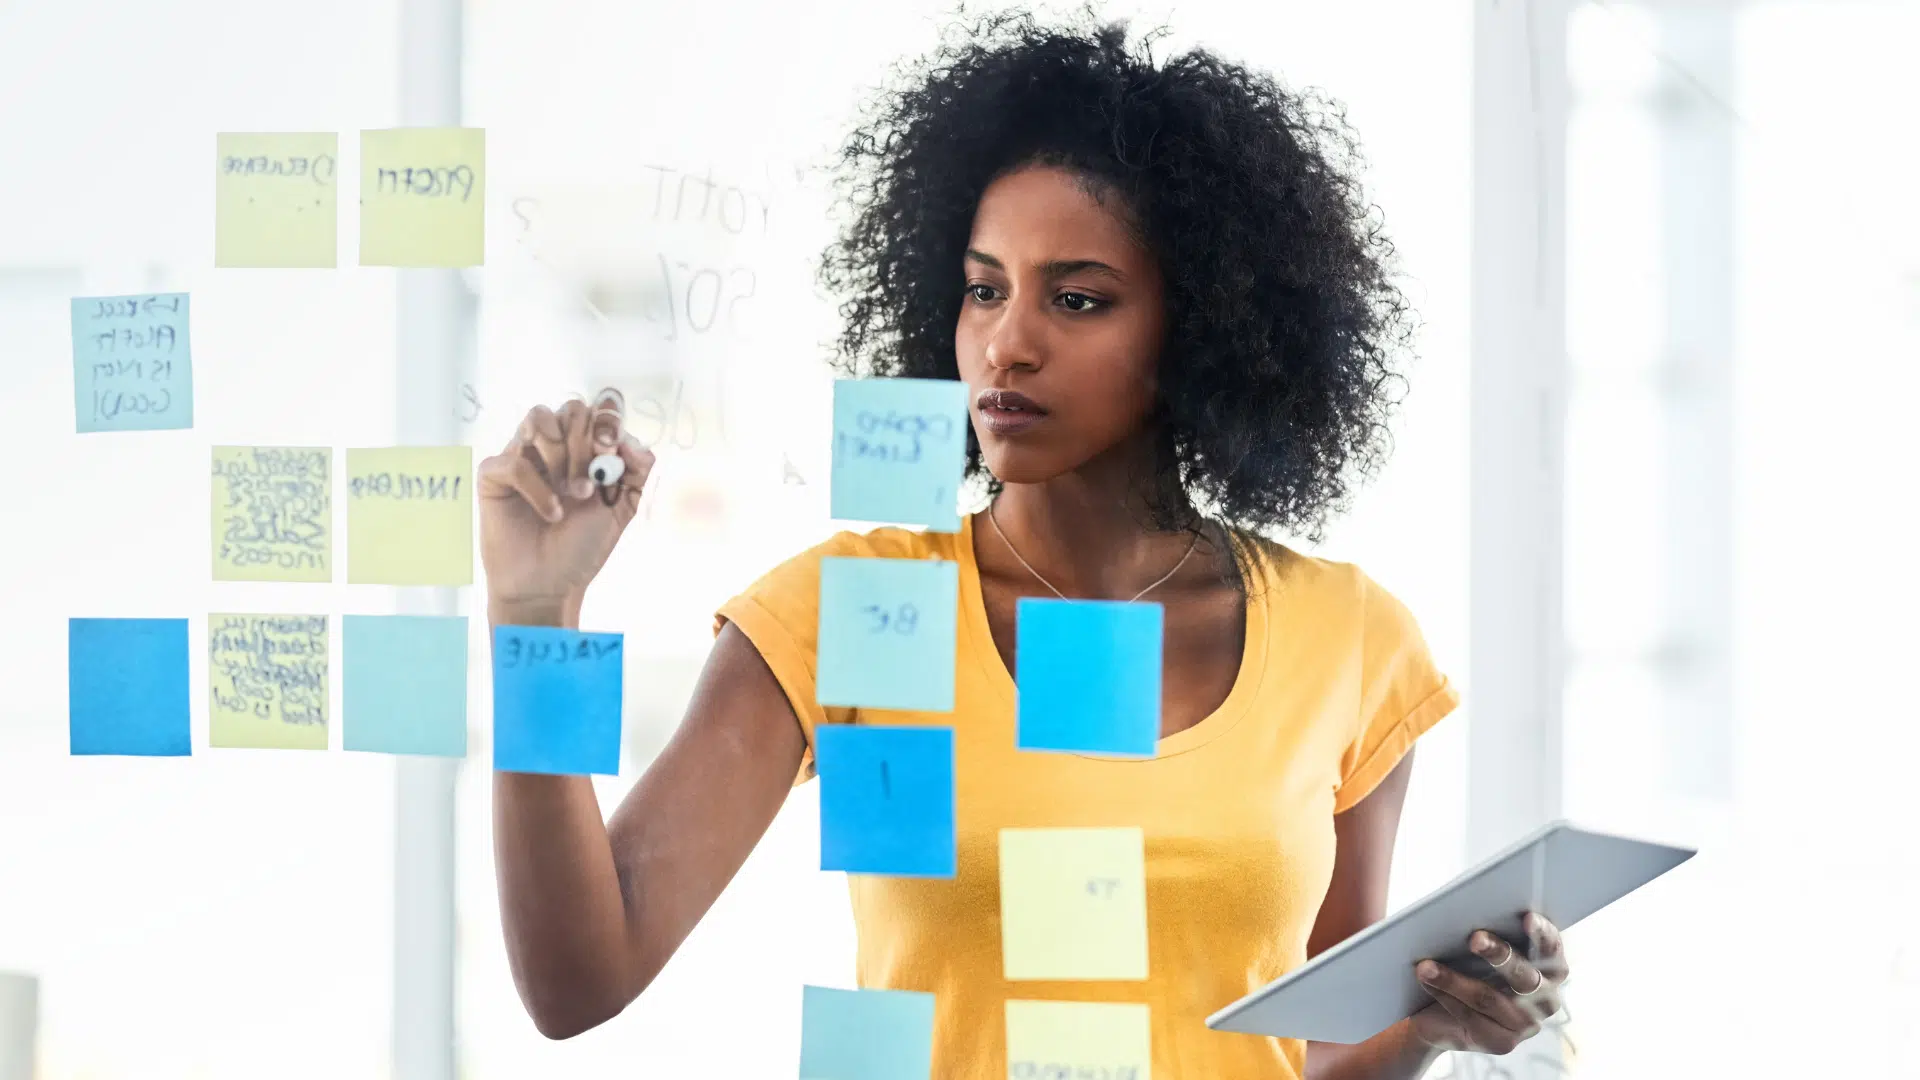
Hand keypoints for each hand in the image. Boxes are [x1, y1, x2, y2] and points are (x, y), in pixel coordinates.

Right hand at [477, 395, 654, 618]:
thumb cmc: (582, 545)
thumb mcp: (623, 507)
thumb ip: (637, 470)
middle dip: (587, 442)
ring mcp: (523, 455)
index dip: (608, 419)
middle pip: (572, 409)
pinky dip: (538, 489)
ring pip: (539, 417)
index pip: (598, 409)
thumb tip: (633, 441)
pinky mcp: (494, 475)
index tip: (611, 449)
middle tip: (593, 480)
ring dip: (563, 454)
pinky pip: (514, 461)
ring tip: (574, 493)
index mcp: (585, 447)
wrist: (550, 585)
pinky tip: (551, 513)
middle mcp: (554, 445)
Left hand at [1408, 912, 1568, 1055]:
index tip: (1526, 917)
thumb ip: (1489, 934)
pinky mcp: (1502, 1043)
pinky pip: (1469, 1016)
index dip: (1542, 933)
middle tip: (1474, 938)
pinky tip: (1425, 980)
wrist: (1444, 1014)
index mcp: (1551, 969)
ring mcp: (1525, 1025)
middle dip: (1499, 954)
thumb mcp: (1483, 949)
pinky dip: (1443, 995)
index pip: (1551, 948)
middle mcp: (1546, 1000)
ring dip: (1454, 980)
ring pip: (1488, 998)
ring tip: (1426, 965)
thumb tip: (1468, 912)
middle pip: (1524, 976)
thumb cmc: (1469, 966)